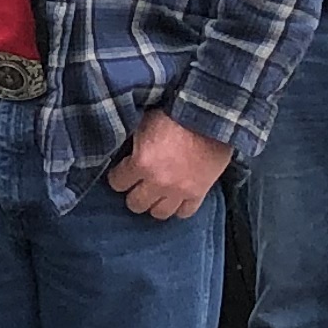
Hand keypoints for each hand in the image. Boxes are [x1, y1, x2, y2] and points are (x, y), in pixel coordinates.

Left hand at [106, 109, 232, 220]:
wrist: (210, 116)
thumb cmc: (174, 114)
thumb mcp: (143, 123)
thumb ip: (132, 142)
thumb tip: (122, 150)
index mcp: (141, 163)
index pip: (117, 183)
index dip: (118, 175)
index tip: (123, 171)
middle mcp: (158, 182)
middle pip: (136, 204)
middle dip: (133, 193)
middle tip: (138, 184)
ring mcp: (180, 190)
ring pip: (159, 213)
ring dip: (155, 203)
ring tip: (156, 193)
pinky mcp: (199, 192)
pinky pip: (185, 212)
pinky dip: (179, 207)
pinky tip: (176, 198)